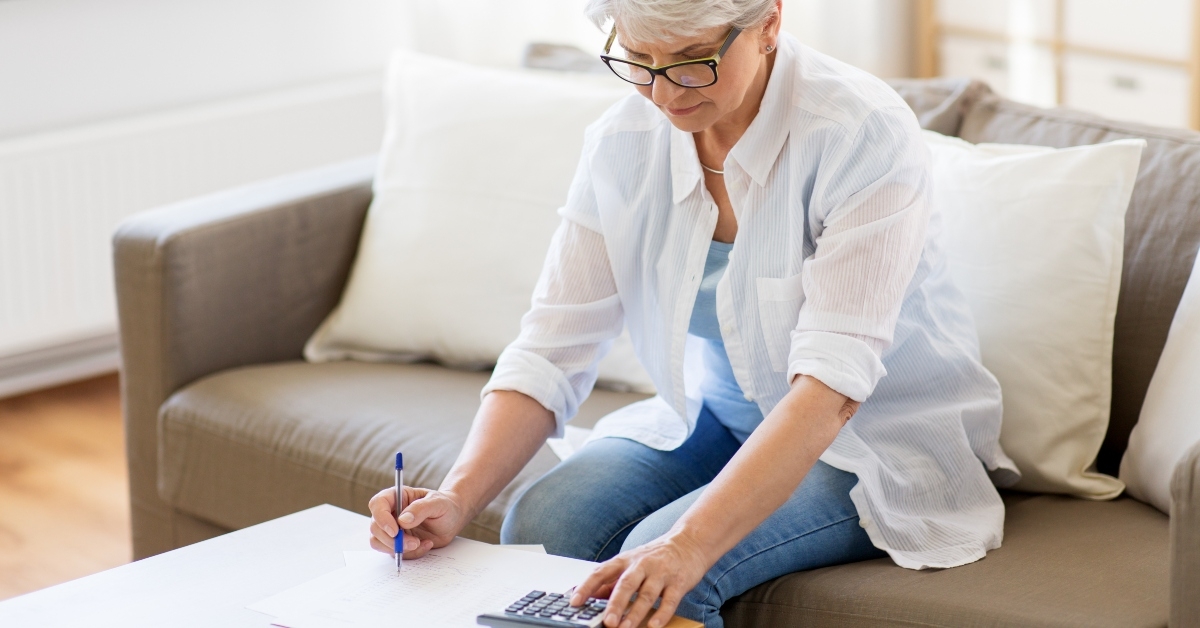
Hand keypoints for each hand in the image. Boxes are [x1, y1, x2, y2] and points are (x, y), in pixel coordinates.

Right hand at [367, 486, 468, 558]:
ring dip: (397, 548)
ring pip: (378, 542)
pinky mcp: (397, 542)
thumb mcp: (437, 503)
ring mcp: (392, 529)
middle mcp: (390, 513)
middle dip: (392, 539)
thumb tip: (402, 520)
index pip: (377, 504)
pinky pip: (393, 553)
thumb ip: (420, 509)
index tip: (395, 530)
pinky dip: (409, 554)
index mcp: (397, 497)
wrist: (452, 520)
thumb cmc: (445, 506)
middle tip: (413, 542)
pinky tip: (425, 545)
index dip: (381, 518)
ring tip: (419, 543)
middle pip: (376, 527)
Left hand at [571, 532, 711, 627]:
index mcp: (625, 560)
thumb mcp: (631, 563)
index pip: (601, 572)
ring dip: (635, 612)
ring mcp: (661, 573)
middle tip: (607, 622)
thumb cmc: (656, 556)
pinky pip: (670, 600)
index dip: (586, 586)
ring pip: (646, 594)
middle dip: (615, 604)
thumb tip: (589, 596)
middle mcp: (642, 564)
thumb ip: (611, 580)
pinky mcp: (679, 582)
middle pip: (626, 584)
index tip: (574, 601)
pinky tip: (654, 626)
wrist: (689, 542)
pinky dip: (661, 614)